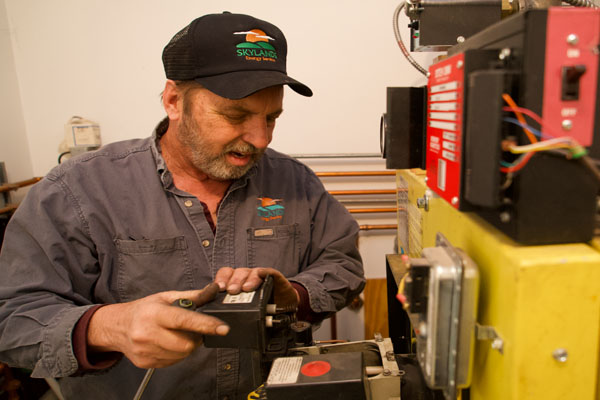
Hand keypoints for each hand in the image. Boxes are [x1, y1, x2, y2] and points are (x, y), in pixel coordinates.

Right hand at [87, 283, 228, 368]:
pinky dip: (177, 353)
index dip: (206, 325)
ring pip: (181, 355)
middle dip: (196, 338)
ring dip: (187, 346)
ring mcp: (145, 351)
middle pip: (186, 344)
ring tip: (178, 335)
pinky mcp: (145, 363)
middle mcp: (148, 333)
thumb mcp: (166, 297)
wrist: (117, 326)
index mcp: (154, 313)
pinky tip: (169, 343)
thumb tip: (213, 291)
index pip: (184, 320)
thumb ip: (192, 296)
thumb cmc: (144, 309)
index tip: (223, 328)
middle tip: (193, 330)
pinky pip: (172, 362)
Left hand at [214, 267, 298, 309]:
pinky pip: (269, 272)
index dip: (221, 279)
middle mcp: (246, 278)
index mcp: (236, 283)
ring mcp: (260, 277)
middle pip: (237, 273)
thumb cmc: (260, 310)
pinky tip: (262, 274)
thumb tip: (217, 320)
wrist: (283, 310)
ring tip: (246, 289)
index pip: (225, 275)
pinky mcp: (274, 278)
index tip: (219, 288)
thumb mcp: (243, 311)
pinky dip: (265, 272)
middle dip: (234, 281)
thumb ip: (232, 311)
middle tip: (232, 291)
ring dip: (248, 279)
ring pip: (251, 272)